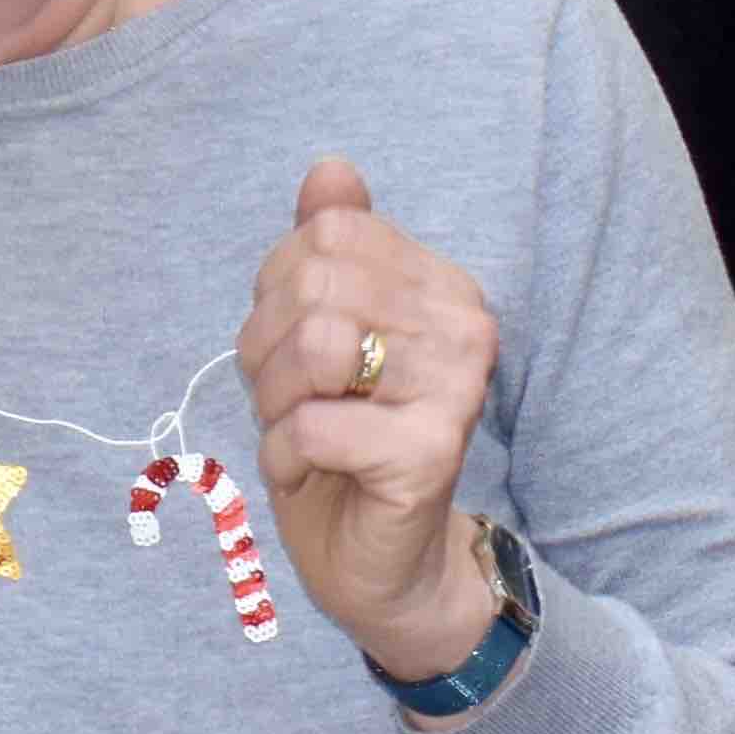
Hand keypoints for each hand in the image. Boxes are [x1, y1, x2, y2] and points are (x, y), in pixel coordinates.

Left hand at [246, 155, 505, 679]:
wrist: (384, 564)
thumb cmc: (344, 443)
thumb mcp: (321, 335)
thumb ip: (333, 249)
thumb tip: (331, 168)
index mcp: (443, 285)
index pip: (327, 234)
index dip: (278, 288)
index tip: (292, 345)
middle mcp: (466, 326)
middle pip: (314, 284)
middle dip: (267, 349)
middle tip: (287, 400)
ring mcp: (456, 388)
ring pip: (314, 346)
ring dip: (275, 401)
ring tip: (299, 433)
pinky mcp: (430, 451)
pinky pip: (310, 425)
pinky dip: (283, 457)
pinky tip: (312, 474)